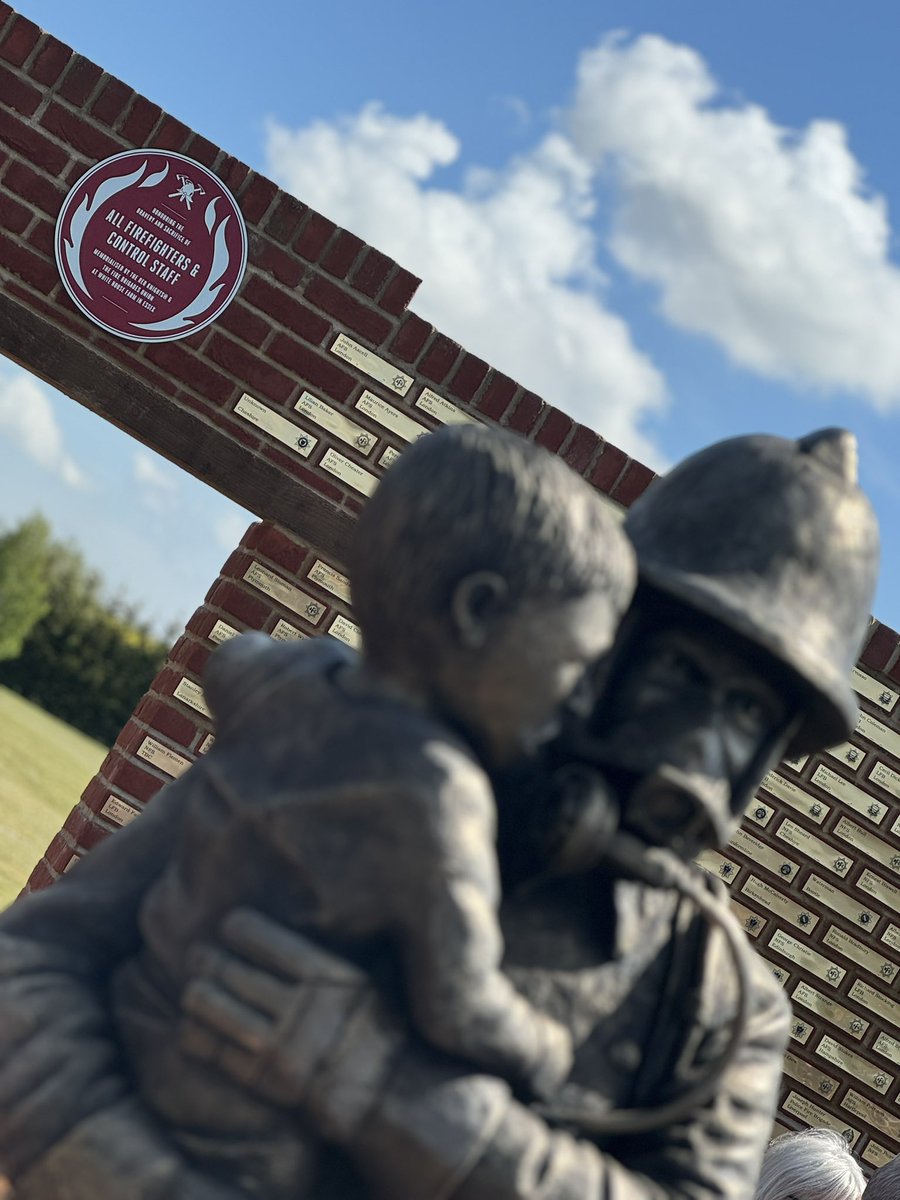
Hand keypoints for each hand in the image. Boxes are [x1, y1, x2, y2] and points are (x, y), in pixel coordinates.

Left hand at [179, 909, 403, 1141]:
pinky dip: (198, 1037)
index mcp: (329, 980)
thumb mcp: (359, 984)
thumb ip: (319, 963)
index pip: (271, 944)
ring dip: (199, 996)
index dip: (242, 930)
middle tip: (196, 954)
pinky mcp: (265, 1082)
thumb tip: (276, 930)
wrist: (386, 1095)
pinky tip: (191, 1026)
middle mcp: (304, 1011)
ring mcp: (283, 1049)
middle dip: (211, 961)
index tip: (229, 923)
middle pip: (240, 976)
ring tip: (191, 987)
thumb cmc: (370, 1030)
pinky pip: (218, 1054)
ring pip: (222, 1012)